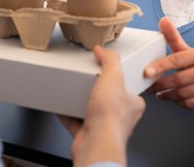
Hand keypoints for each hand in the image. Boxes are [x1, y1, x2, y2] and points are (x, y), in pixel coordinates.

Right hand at [58, 46, 144, 166]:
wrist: (95, 143)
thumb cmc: (110, 117)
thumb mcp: (113, 76)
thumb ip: (110, 60)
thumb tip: (103, 51)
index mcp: (132, 104)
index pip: (127, 86)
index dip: (117, 76)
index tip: (106, 68)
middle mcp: (120, 117)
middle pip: (107, 97)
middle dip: (96, 89)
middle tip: (88, 79)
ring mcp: (103, 126)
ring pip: (91, 110)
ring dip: (81, 101)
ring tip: (75, 90)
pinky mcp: (87, 134)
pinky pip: (75, 121)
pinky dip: (67, 113)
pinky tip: (61, 105)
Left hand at [144, 18, 193, 110]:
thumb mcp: (185, 50)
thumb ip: (173, 37)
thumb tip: (163, 20)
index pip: (177, 60)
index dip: (160, 66)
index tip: (146, 72)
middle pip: (178, 79)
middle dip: (161, 84)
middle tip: (149, 87)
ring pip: (183, 93)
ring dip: (167, 95)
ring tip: (159, 93)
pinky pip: (190, 104)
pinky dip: (178, 102)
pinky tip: (174, 98)